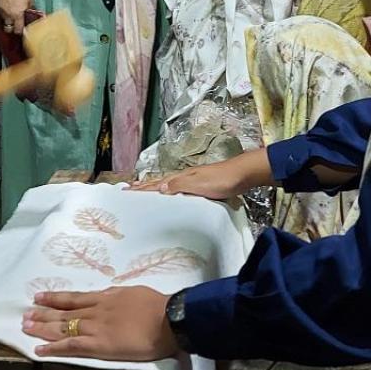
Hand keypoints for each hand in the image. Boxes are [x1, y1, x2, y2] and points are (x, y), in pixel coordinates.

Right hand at [0, 0, 33, 34]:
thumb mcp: (30, 1)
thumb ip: (30, 10)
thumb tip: (33, 16)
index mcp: (18, 15)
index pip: (17, 30)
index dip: (20, 31)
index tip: (22, 30)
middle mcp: (8, 15)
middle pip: (8, 29)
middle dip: (12, 28)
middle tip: (16, 24)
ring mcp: (2, 10)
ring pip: (4, 21)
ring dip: (8, 20)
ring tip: (12, 14)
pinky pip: (1, 13)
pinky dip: (4, 12)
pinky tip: (8, 7)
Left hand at [23, 287, 176, 360]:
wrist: (168, 318)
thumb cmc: (157, 305)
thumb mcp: (134, 292)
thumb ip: (119, 296)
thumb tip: (111, 295)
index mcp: (106, 296)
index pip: (75, 297)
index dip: (56, 298)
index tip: (40, 296)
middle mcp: (96, 309)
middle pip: (65, 311)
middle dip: (44, 312)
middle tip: (26, 313)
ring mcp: (96, 327)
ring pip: (63, 326)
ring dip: (43, 327)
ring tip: (26, 327)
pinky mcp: (99, 345)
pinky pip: (71, 346)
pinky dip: (54, 347)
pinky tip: (40, 350)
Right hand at [128, 148, 272, 199]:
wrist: (243, 174)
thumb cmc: (222, 180)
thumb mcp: (199, 184)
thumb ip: (179, 186)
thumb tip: (158, 188)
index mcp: (182, 177)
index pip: (157, 184)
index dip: (143, 188)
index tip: (127, 191)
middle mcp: (185, 177)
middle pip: (160, 182)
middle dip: (145, 186)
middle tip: (130, 189)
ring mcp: (194, 180)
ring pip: (169, 184)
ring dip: (155, 188)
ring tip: (145, 191)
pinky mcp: (202, 185)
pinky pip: (179, 188)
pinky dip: (170, 191)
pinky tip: (172, 194)